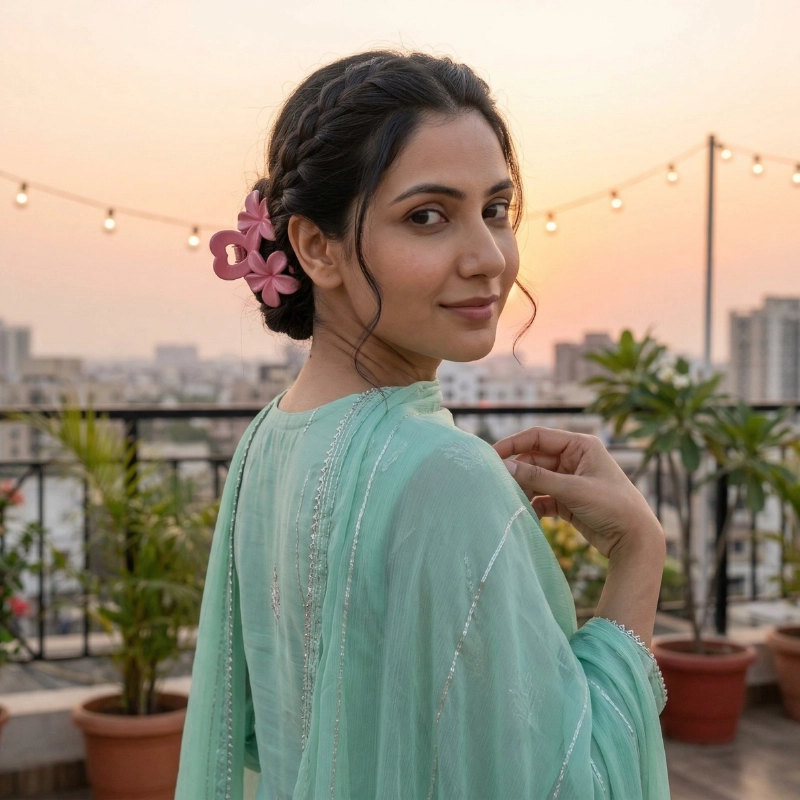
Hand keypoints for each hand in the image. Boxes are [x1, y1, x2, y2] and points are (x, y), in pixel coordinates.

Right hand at [492, 427, 663, 559]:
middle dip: (517, 471)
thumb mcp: (573, 489)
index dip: (513, 444)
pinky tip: (526, 514)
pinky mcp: (568, 501)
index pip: (538, 437)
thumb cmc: (612, 506)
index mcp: (580, 445)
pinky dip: (533, 504)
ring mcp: (571, 480)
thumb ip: (537, 478)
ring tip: (510, 500)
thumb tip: (504, 466)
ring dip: (524, 489)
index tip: (491, 455)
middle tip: (497, 483)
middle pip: (535, 458)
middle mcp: (574, 459)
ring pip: (537, 479)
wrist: (635, 540)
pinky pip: (543, 497)